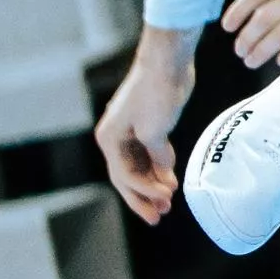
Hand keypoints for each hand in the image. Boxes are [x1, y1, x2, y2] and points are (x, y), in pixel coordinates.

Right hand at [93, 27, 196, 223]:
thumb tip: (164, 174)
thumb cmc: (157, 91)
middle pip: (127, 176)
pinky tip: (170, 180)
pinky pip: (148, 154)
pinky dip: (158, 168)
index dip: (145, 192)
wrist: (167, 60)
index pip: (125, 176)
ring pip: (138, 167)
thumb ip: (157, 155)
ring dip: (152, 185)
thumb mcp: (156, 129)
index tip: (168, 199)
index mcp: (110, 138)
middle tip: (158, 218)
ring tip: (167, 204)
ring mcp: (130, 131)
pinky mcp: (147, 125)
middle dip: (143, 198)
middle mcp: (115, 137)